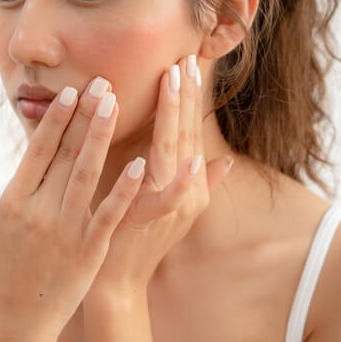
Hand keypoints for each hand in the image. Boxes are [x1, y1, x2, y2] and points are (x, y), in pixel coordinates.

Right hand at [0, 77, 145, 341]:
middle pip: (65, 156)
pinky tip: (139, 164)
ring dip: (101, 139)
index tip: (70, 93)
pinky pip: (108, 214)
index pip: (37, 151)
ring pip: (87, 176)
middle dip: (85, 118)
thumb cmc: (1, 268)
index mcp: (15, 202)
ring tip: (116, 106)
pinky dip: (123, 190)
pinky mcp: (89, 250)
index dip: (55, 120)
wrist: (20, 320)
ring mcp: (65, 231)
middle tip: (103, 84)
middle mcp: (39, 212)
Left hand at [90, 55, 233, 294]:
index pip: (186, 130)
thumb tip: (223, 159)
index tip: (187, 62)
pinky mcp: (152, 221)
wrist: (116, 283)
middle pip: (184, 133)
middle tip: (184, 57)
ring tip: (173, 80)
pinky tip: (188, 158)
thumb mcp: (169, 208)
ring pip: (175, 151)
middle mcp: (184, 191)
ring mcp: (171, 206)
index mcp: (185, 183)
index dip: (187, 97)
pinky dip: (180, 180)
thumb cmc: (134, 241)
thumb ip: (198, 182)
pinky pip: (168, 197)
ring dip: (176, 116)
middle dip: (184, 95)